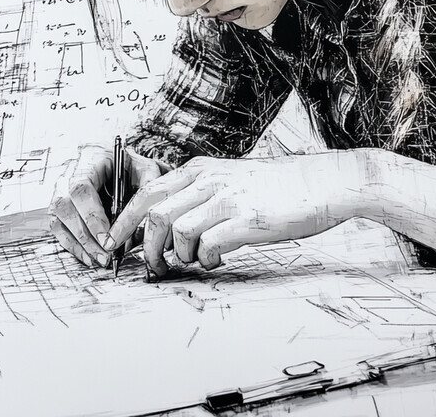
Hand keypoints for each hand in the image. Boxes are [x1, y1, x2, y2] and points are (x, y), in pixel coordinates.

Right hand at [49, 143, 163, 266]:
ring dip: (78, 243)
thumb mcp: (144, 168)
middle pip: (65, 205)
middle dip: (85, 235)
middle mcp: (69, 172)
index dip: (92, 215)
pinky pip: (57, 227)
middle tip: (105, 255)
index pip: (81, 187)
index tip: (107, 238)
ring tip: (99, 260)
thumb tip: (147, 215)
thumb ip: (149, 185)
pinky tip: (88, 257)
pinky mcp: (59, 205)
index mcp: (90, 157)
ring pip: (58, 218)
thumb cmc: (129, 164)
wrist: (115, 160)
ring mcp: (59, 188)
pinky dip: (72, 245)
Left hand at [104, 151, 364, 278]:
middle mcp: (209, 180)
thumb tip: (168, 221)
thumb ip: (200, 191)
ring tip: (197, 259)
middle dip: (144, 246)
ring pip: (177, 233)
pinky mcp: (247, 220)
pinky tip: (219, 259)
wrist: (320, 182)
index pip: (147, 192)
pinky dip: (207, 260)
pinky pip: (209, 247)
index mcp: (200, 169)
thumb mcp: (230, 175)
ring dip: (180, 255)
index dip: (124, 220)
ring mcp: (228, 199)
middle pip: (154, 214)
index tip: (114, 243)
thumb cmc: (277, 184)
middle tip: (151, 265)